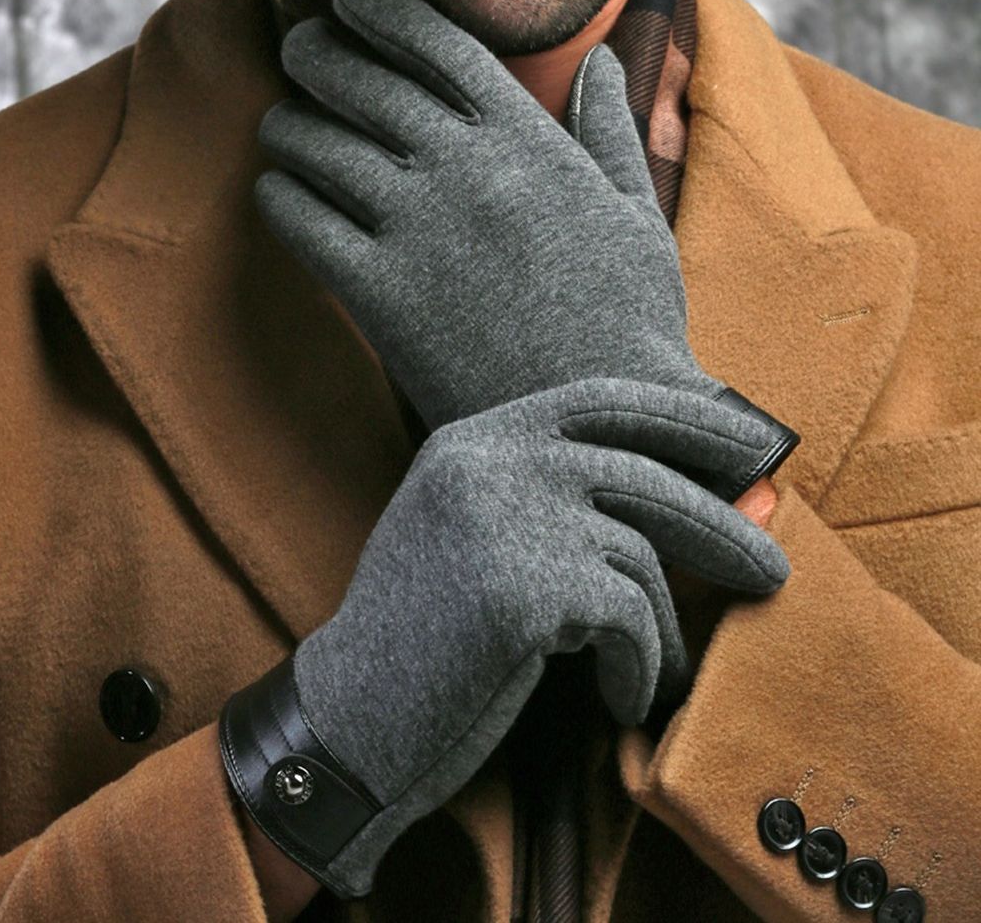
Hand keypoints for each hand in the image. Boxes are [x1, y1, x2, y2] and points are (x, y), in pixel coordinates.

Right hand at [221, 379, 789, 898]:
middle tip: (773, 566)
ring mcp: (500, 515)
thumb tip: (742, 495)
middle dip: (719, 519)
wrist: (348, 721)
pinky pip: (627, 616)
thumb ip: (589, 513)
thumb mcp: (498, 549)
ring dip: (665, 623)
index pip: (600, 399)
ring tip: (658, 668)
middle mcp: (487, 460)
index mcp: (475, 440)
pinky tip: (620, 696)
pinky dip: (639, 664)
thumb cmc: (433, 640)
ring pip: (638, 552)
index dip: (685, 415)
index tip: (750, 444)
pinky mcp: (518, 585)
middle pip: (639, 469)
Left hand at [255, 0, 797, 499]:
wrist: (597, 422)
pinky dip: (279, 196)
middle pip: (364, 81)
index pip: (436, 43)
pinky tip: (280, 192)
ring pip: (318, 145)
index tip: (349, 1)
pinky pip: (300, 222)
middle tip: (301, 49)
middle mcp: (464, 169)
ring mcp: (416, 230)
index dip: (381, 11)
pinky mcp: (379, 296)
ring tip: (283, 126)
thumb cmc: (627, 324)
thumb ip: (611, 131)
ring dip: (289, 125)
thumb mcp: (638, 216)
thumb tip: (601, 61)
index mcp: (528, 141)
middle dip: (319, 53)